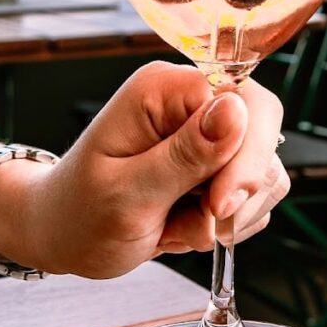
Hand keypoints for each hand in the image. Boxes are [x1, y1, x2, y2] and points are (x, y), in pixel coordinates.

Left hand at [0, 61, 287, 278]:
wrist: (63, 236)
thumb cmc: (78, 213)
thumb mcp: (126, 193)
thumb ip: (183, 156)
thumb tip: (236, 111)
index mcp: (163, 90)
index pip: (243, 99)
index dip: (244, 154)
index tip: (217, 205)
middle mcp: (190, 103)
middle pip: (262, 132)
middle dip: (240, 190)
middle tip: (200, 221)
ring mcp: (207, 135)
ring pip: (264, 171)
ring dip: (229, 215)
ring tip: (175, 225)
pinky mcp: (217, 166)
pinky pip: (253, 197)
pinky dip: (227, 224)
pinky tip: (183, 227)